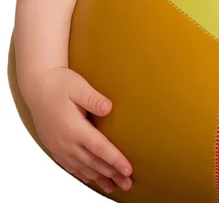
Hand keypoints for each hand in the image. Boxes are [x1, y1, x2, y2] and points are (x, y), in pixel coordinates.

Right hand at [24, 66, 132, 193]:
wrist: (38, 86)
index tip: (128, 169)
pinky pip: (70, 166)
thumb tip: (109, 107)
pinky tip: (92, 179)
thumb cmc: (60, 83)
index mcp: (73, 128)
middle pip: (93, 163)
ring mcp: (59, 146)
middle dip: (112, 174)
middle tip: (128, 183)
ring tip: (114, 186)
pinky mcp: (55, 147)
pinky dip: (83, 175)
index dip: (115, 160)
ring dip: (100, 178)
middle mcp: (65, 141)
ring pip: (82, 168)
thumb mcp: (78, 86)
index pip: (99, 148)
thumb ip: (93, 98)